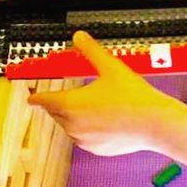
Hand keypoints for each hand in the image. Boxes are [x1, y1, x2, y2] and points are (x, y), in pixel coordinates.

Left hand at [28, 31, 172, 155]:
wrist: (155, 124)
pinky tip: (106, 121)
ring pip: (71, 127)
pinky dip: (90, 131)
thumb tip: (79, 35)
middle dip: (62, 105)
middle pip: (57, 113)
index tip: (32, 98)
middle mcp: (73, 126)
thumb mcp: (110, 67)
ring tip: (96, 108)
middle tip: (78, 96)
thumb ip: (91, 51)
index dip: (37, 97)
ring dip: (76, 118)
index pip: (43, 101)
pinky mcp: (97, 150)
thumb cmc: (134, 97)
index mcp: (70, 105)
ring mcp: (85, 141)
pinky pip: (85, 139)